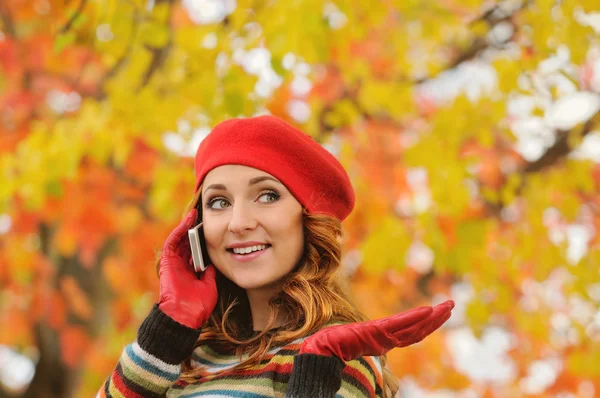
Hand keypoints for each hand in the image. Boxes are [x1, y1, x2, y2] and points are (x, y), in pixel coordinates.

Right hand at [158, 209, 217, 328]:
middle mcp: (181, 266)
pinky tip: (187, 221)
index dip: (201, 239)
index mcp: (190, 272)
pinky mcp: (167, 262)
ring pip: (179, 240)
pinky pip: (172, 242)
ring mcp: (173, 263)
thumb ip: (209, 274)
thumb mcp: (209, 286)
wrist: (185, 315)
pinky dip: (179, 231)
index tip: (210, 228)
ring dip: (186, 227)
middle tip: (203, 217)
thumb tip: (213, 263)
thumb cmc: (197, 305)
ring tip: (195, 215)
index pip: (195, 251)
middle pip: (187, 243)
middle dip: (194, 230)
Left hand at [299, 300, 453, 360]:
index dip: (428, 323)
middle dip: (437, 318)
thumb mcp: (354, 334)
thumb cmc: (334, 342)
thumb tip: (369, 330)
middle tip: (452, 305)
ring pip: (414, 328)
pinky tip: (427, 310)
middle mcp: (387, 340)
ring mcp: (383, 337)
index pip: (412, 332)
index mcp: (384, 340)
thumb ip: (367, 333)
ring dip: (432, 317)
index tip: (440, 312)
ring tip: (447, 307)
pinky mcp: (377, 333)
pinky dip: (415, 319)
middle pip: (418, 329)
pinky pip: (400, 326)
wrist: (322, 349)